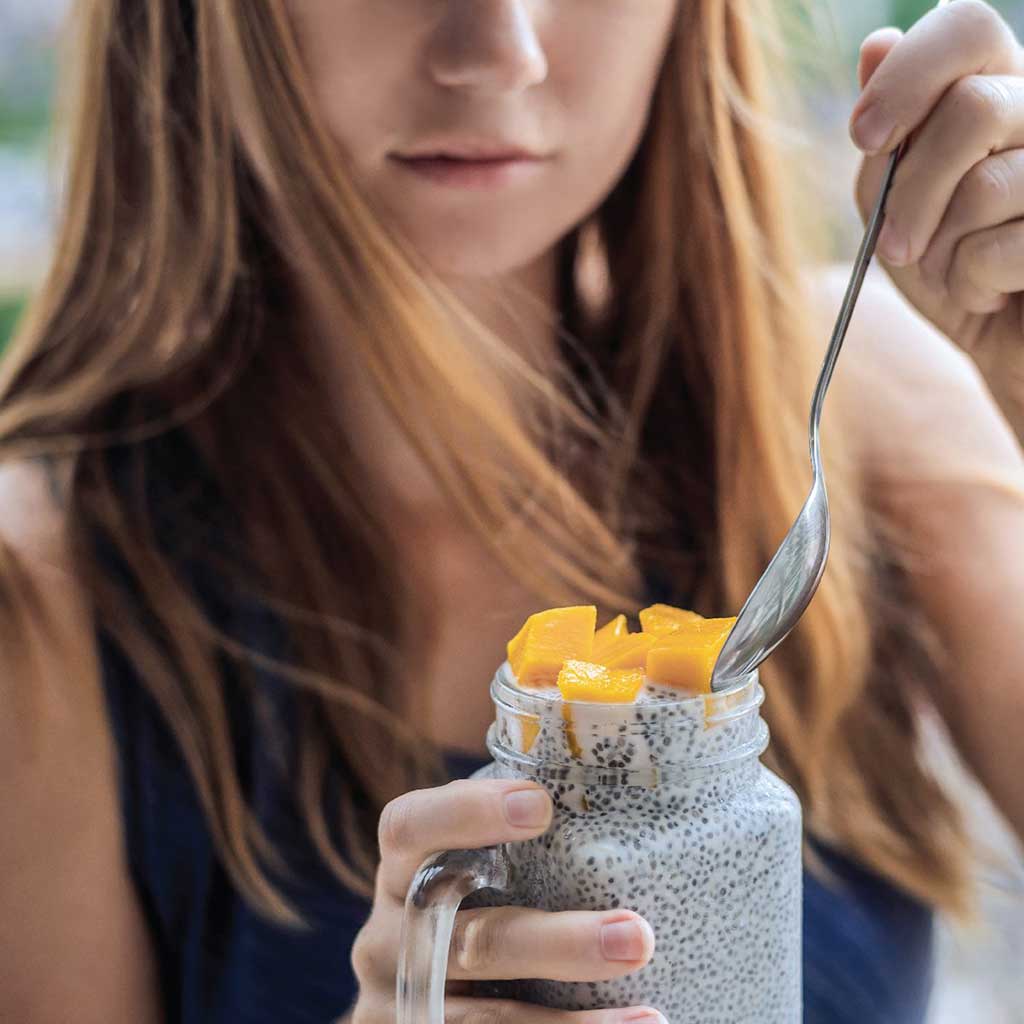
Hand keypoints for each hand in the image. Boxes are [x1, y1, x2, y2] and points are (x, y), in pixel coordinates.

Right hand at [348, 778, 661, 1023]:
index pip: (410, 826)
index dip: (467, 812)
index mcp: (400, 871)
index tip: (541, 805)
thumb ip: (512, 844)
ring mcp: (396, 1005)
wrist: (408, 1003)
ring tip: (649, 1019)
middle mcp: (386, 938)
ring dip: (569, 1023)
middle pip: (466, 938)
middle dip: (555, 942)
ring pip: (483, 1019)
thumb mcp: (464, 875)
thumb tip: (615, 770)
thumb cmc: (463, 913)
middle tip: (636, 935)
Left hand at [850, 0, 1023, 405]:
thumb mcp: (894, 204)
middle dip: (912, 192)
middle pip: (973, 108)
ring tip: (951, 272)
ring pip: (987, 183)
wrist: (1001, 347)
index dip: (908, 75)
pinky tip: (988, 294)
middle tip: (895, 247)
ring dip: (940, 249)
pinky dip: (970, 285)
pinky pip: (1001, 248)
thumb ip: (888, 139)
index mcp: (999, 89)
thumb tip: (876, 46)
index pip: (967, 25)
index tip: (864, 138)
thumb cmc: (948, 268)